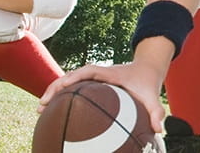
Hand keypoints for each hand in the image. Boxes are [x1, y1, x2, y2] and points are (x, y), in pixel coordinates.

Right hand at [40, 62, 168, 133]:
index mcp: (104, 72)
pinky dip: (61, 98)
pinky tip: (54, 113)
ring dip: (53, 94)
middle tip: (41, 106)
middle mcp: (94, 73)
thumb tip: (158, 129)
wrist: (146, 70)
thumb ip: (157, 112)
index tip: (58, 90)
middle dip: (53, 90)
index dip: (69, 80)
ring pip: (66, 84)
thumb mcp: (153, 97)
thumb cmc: (146, 83)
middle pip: (67, 78)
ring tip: (40, 111)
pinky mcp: (90, 85)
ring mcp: (90, 79)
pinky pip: (72, 90)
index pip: (82, 72)